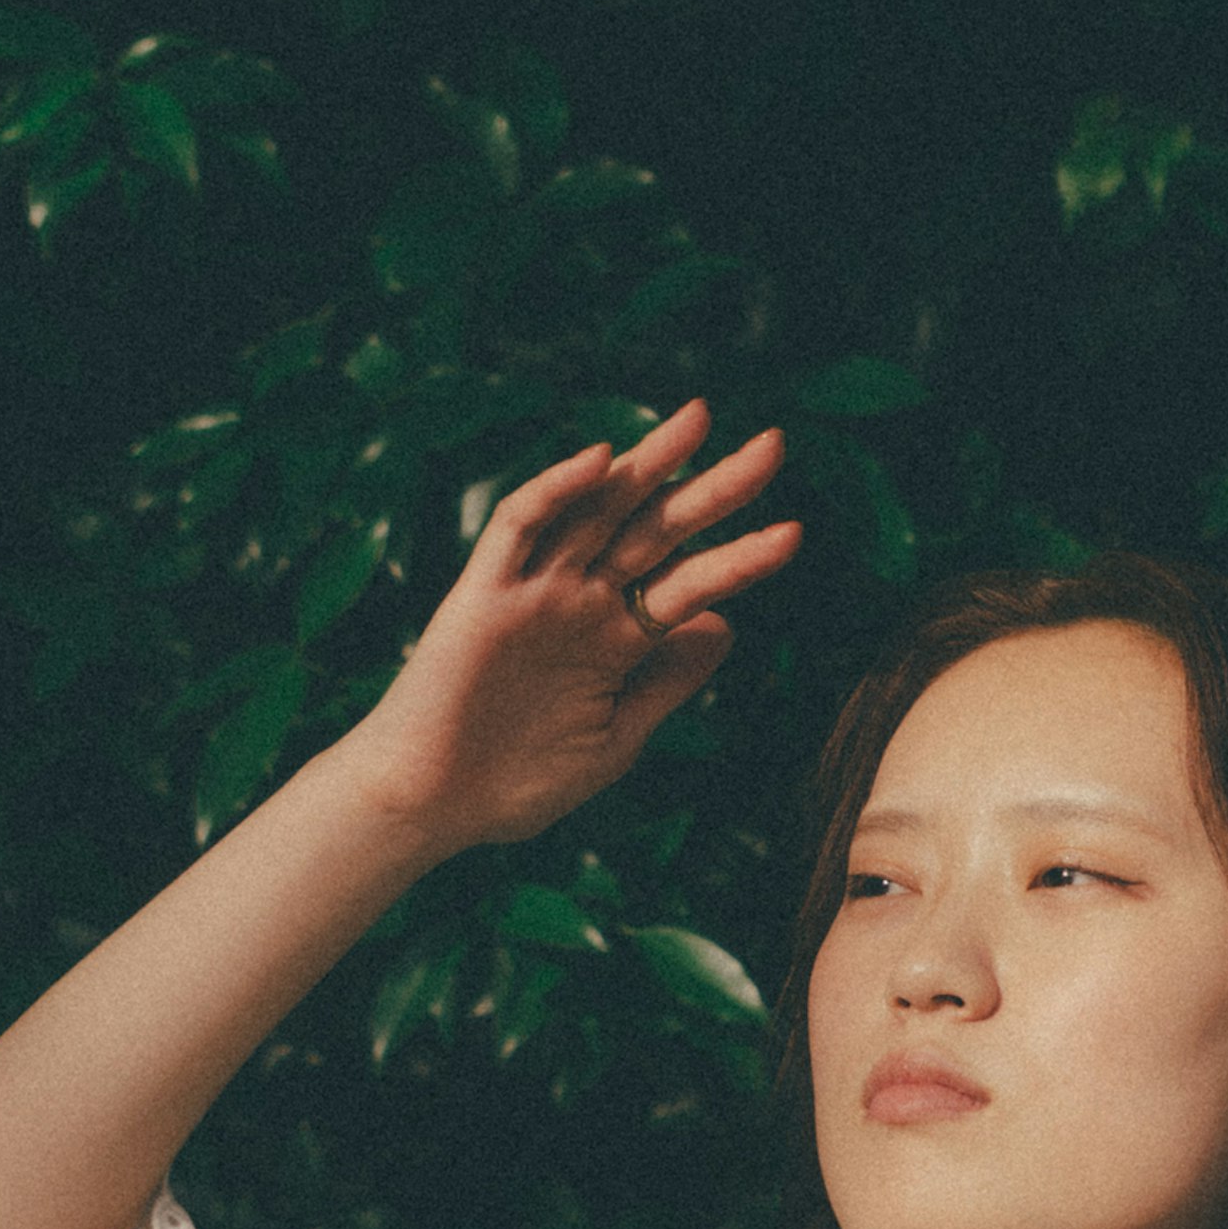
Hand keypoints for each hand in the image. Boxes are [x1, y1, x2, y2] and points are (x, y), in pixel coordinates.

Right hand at [348, 406, 796, 855]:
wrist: (433, 808)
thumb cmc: (517, 784)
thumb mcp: (616, 738)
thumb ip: (666, 682)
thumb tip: (723, 624)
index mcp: (617, 641)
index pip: (690, 583)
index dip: (741, 558)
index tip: (794, 533)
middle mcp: (581, 604)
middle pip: (657, 530)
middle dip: (714, 488)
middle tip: (773, 447)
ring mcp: (534, 593)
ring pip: (597, 511)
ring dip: (646, 464)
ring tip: (699, 420)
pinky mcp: (484, 594)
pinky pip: (519, 527)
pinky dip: (557, 489)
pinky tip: (601, 460)